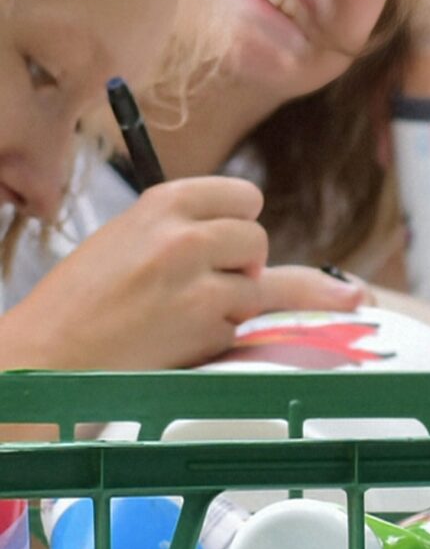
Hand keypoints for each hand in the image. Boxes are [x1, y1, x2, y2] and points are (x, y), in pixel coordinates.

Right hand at [0, 180, 359, 370]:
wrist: (50, 352)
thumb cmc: (83, 297)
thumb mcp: (128, 237)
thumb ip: (185, 228)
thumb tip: (256, 241)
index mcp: (163, 204)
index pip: (244, 196)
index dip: (238, 221)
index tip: (226, 240)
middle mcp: (185, 237)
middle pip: (257, 239)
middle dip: (242, 264)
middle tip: (206, 282)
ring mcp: (200, 284)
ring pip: (260, 287)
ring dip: (234, 304)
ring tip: (185, 313)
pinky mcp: (208, 328)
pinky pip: (240, 329)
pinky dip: (218, 338)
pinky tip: (177, 340)